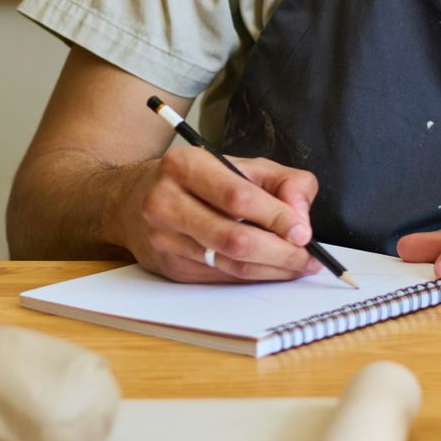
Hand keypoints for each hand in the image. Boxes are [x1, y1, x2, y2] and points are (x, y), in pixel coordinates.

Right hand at [107, 145, 322, 283]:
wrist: (132, 198)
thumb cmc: (197, 178)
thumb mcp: (241, 164)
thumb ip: (282, 181)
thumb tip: (301, 215)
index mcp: (185, 166)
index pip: (238, 197)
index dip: (277, 217)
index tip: (304, 232)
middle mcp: (167, 202)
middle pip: (234, 239)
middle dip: (280, 253)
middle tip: (308, 257)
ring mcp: (164, 239)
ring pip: (229, 264)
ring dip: (272, 269)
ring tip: (298, 265)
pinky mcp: (169, 267)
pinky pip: (221, 277)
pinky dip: (253, 275)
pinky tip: (272, 270)